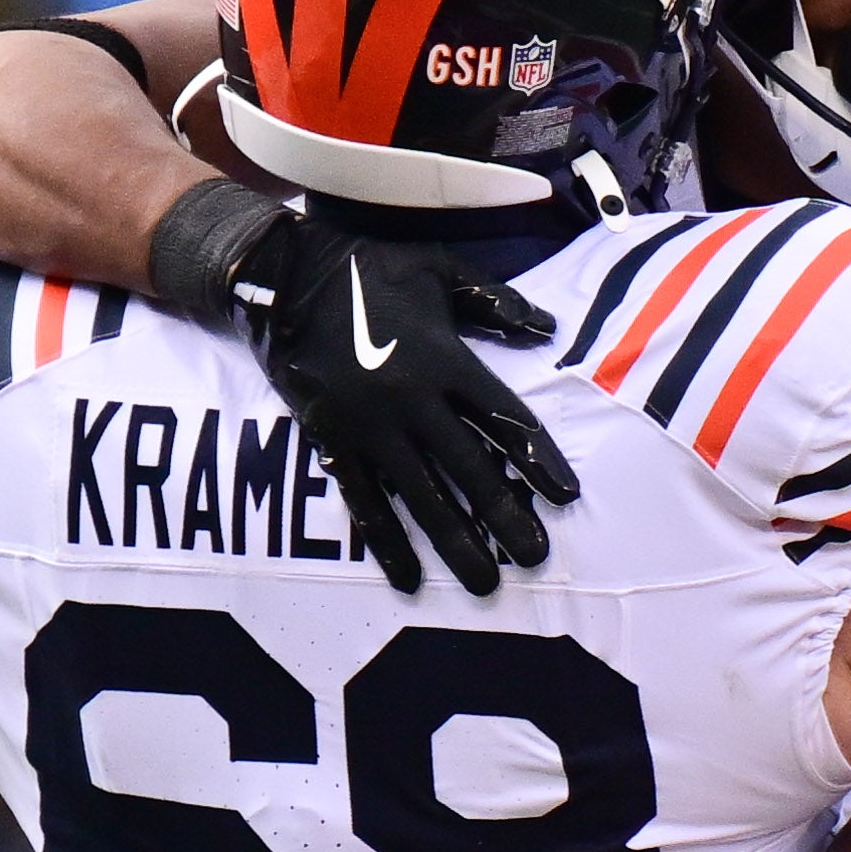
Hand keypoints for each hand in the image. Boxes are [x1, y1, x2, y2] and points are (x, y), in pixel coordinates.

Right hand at [147, 177, 576, 596]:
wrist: (284, 275)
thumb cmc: (369, 268)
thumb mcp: (439, 269)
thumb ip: (494, 301)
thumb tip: (548, 328)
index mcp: (445, 359)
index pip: (505, 418)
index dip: (538, 459)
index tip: (566, 497)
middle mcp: (412, 400)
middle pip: (470, 469)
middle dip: (506, 518)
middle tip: (535, 559)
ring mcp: (370, 426)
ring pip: (421, 497)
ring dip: (456, 544)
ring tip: (484, 583)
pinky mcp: (333, 441)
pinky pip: (364, 502)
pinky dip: (387, 543)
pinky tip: (408, 578)